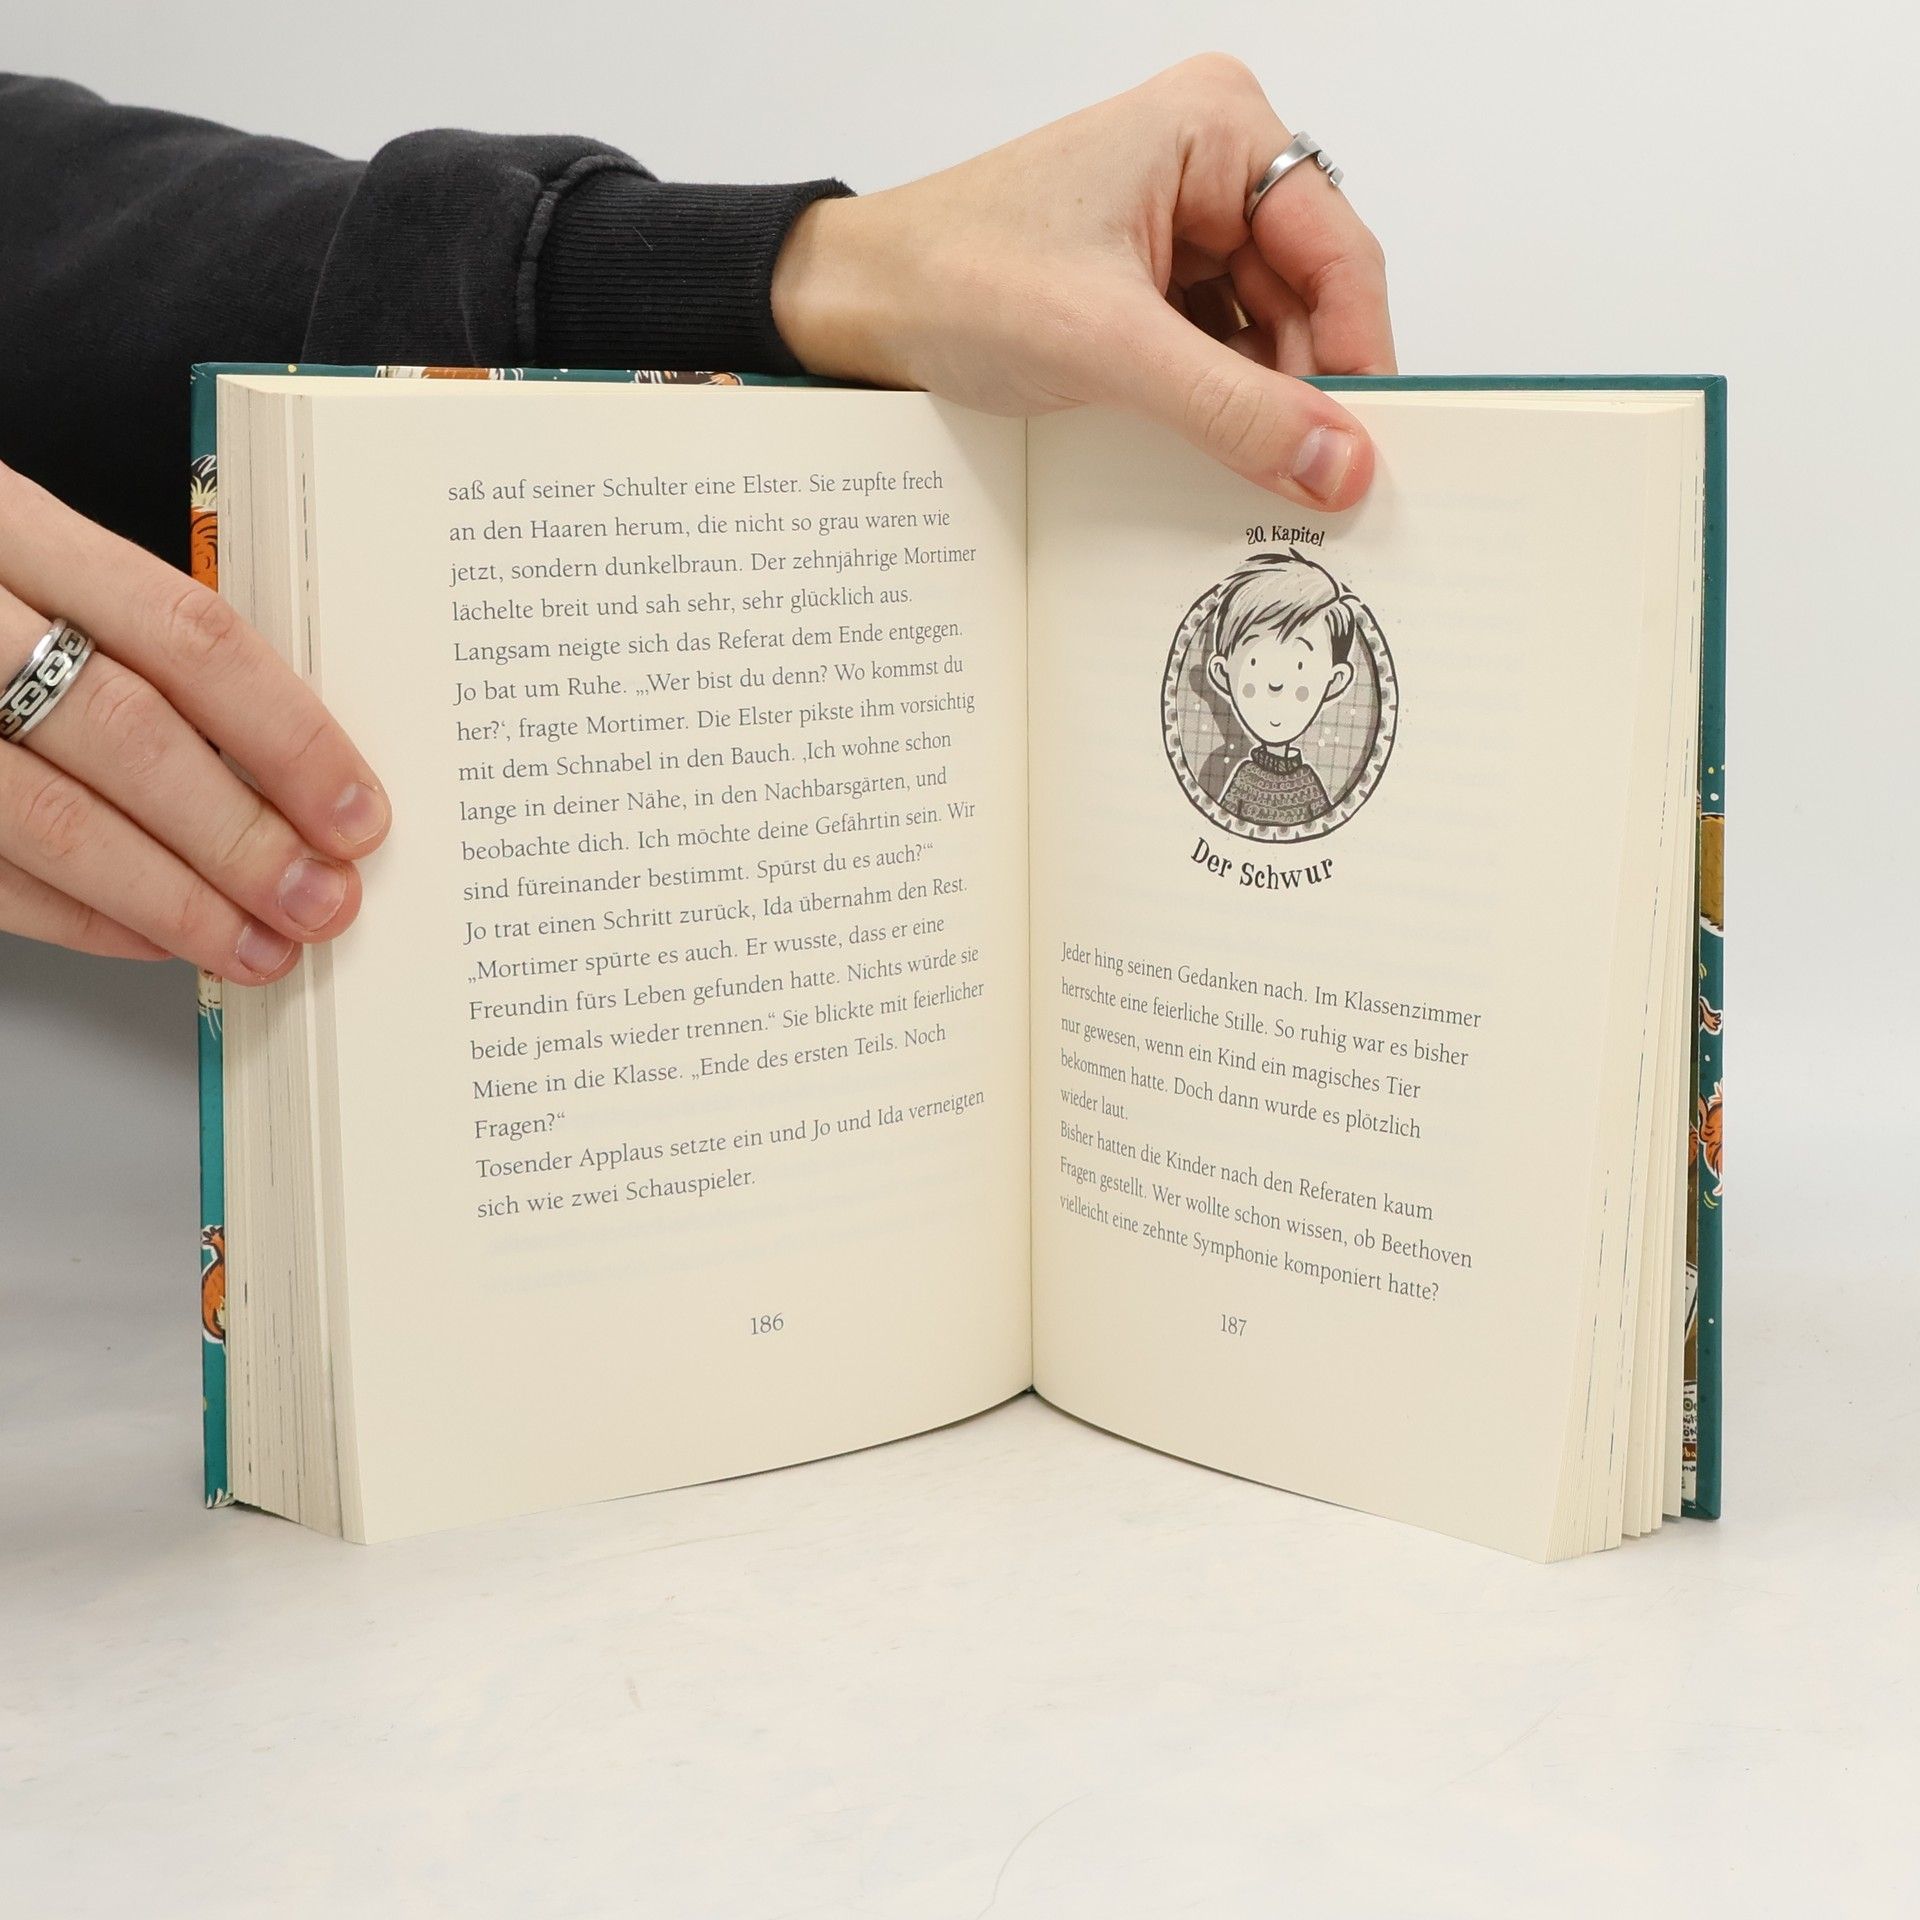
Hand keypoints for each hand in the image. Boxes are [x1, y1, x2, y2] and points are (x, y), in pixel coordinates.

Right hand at [0, 460, 388, 979]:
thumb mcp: (32, 556)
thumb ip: (136, 634)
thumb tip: (289, 763)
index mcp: (8, 523)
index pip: (186, 634)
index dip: (288, 735)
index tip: (356, 813)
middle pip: (128, 734)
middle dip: (244, 838)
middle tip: (323, 899)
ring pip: (55, 821)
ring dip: (175, 901)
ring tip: (260, 945)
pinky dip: (84, 919)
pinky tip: (155, 939)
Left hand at [772, 53, 1394, 509]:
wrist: (855, 305)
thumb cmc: (955, 280)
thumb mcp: (1108, 349)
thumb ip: (1233, 410)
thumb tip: (1343, 466)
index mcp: (1217, 127)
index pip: (1338, 251)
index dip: (1358, 357)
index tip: (1369, 453)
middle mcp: (1213, 162)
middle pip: (1309, 297)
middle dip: (1307, 393)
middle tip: (1319, 492)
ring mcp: (1184, 221)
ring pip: (1269, 334)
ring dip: (1262, 408)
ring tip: (1257, 483)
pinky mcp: (1154, 280)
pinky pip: (1221, 351)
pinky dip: (1222, 407)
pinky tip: (1215, 457)